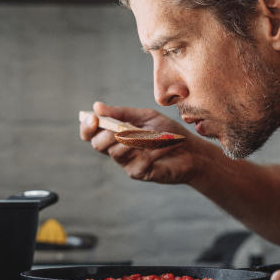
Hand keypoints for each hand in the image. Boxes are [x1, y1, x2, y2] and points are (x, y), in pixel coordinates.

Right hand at [79, 101, 215, 184]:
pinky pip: (136, 163)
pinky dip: (149, 153)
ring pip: (116, 153)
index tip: (92, 118)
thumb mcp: (146, 117)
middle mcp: (119, 149)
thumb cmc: (168, 132)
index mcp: (116, 134)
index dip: (87, 127)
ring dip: (131, 141)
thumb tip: (97, 106)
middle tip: (118, 130)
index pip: (92, 133)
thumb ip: (122, 113)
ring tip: (148, 137)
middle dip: (105, 135)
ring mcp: (128, 163)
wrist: (192, 150)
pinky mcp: (140, 173)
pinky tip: (161, 148)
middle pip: (98, 145)